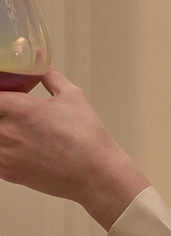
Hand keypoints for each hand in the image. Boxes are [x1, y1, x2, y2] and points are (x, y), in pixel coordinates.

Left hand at [0, 66, 149, 229]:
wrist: (96, 175)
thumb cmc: (87, 137)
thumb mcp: (73, 96)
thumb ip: (49, 75)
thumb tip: (40, 60)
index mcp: (22, 109)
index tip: (4, 91)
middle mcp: (8, 132)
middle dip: (0, 109)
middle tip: (8, 107)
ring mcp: (4, 154)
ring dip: (0, 128)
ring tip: (13, 126)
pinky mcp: (6, 172)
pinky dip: (0, 147)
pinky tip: (14, 143)